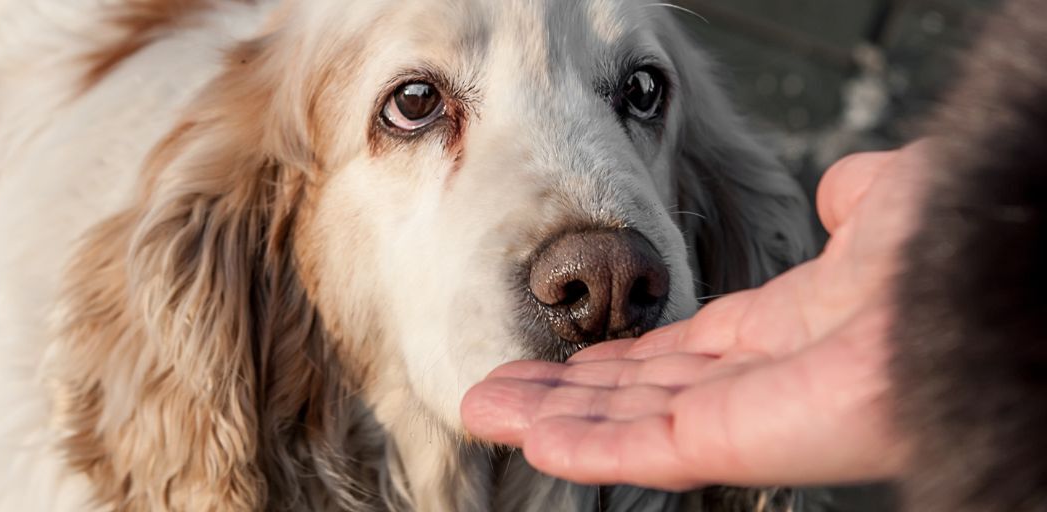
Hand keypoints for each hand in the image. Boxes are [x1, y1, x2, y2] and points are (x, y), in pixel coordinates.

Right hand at [462, 145, 931, 489]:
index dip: (618, 357)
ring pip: (628, 425)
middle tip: (492, 389)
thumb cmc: (961, 244)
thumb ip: (859, 202)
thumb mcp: (896, 208)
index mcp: (793, 333)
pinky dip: (585, 444)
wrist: (990, 281)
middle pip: (639, 395)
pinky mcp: (742, 438)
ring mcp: (749, 416)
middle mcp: (762, 382)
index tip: (566, 353)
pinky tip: (528, 433)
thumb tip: (840, 187)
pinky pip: (650, 447)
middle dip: (563, 392)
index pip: (682, 354)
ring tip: (482, 406)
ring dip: (552, 416)